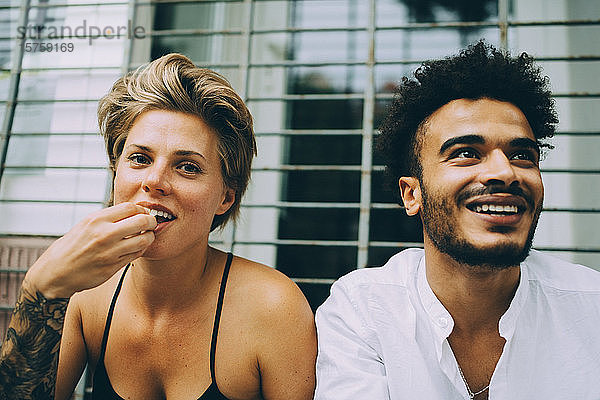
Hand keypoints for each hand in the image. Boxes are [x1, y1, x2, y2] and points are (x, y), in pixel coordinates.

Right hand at [24, 202, 156, 298]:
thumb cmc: (73, 246)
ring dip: (149, 237)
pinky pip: (137, 254)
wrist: (56, 272)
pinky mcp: (113, 267)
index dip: (142, 209)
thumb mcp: (86, 224)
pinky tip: (135, 248)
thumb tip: (134, 211)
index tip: (143, 213)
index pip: (131, 207)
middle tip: (150, 224)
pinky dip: (140, 249)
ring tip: (145, 237)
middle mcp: (104, 234)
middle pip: (142, 221)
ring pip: (144, 240)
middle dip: (151, 221)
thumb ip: (109, 218)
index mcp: (97, 219)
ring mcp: (110, 252)